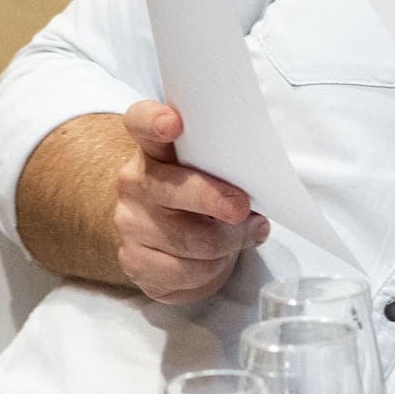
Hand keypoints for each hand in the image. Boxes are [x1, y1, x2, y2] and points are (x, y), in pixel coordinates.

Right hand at [112, 100, 267, 304]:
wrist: (170, 239)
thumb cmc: (204, 195)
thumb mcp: (215, 171)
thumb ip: (229, 165)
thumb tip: (263, 183)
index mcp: (155, 149)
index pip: (142, 123)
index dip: (154, 121)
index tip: (172, 122)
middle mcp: (134, 183)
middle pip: (173, 189)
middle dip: (214, 200)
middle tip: (242, 207)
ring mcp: (130, 224)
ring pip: (190, 239)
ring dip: (230, 241)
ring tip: (247, 234)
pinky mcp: (135, 262)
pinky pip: (185, 272)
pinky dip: (214, 270)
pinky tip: (220, 260)